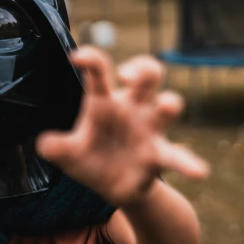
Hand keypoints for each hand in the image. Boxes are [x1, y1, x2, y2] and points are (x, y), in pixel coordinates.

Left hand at [36, 46, 208, 206]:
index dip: (92, 59)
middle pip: (147, 74)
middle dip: (143, 68)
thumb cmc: (90, 157)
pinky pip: (178, 156)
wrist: (112, 186)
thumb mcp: (68, 154)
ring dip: (169, 103)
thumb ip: (57, 147)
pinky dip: (189, 163)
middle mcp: (132, 108)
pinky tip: (199, 172)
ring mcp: (150, 129)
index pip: (100, 72)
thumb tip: (44, 144)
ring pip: (169, 105)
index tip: (78, 57)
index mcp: (104, 101)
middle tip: (128, 77)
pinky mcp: (160, 155)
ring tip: (166, 105)